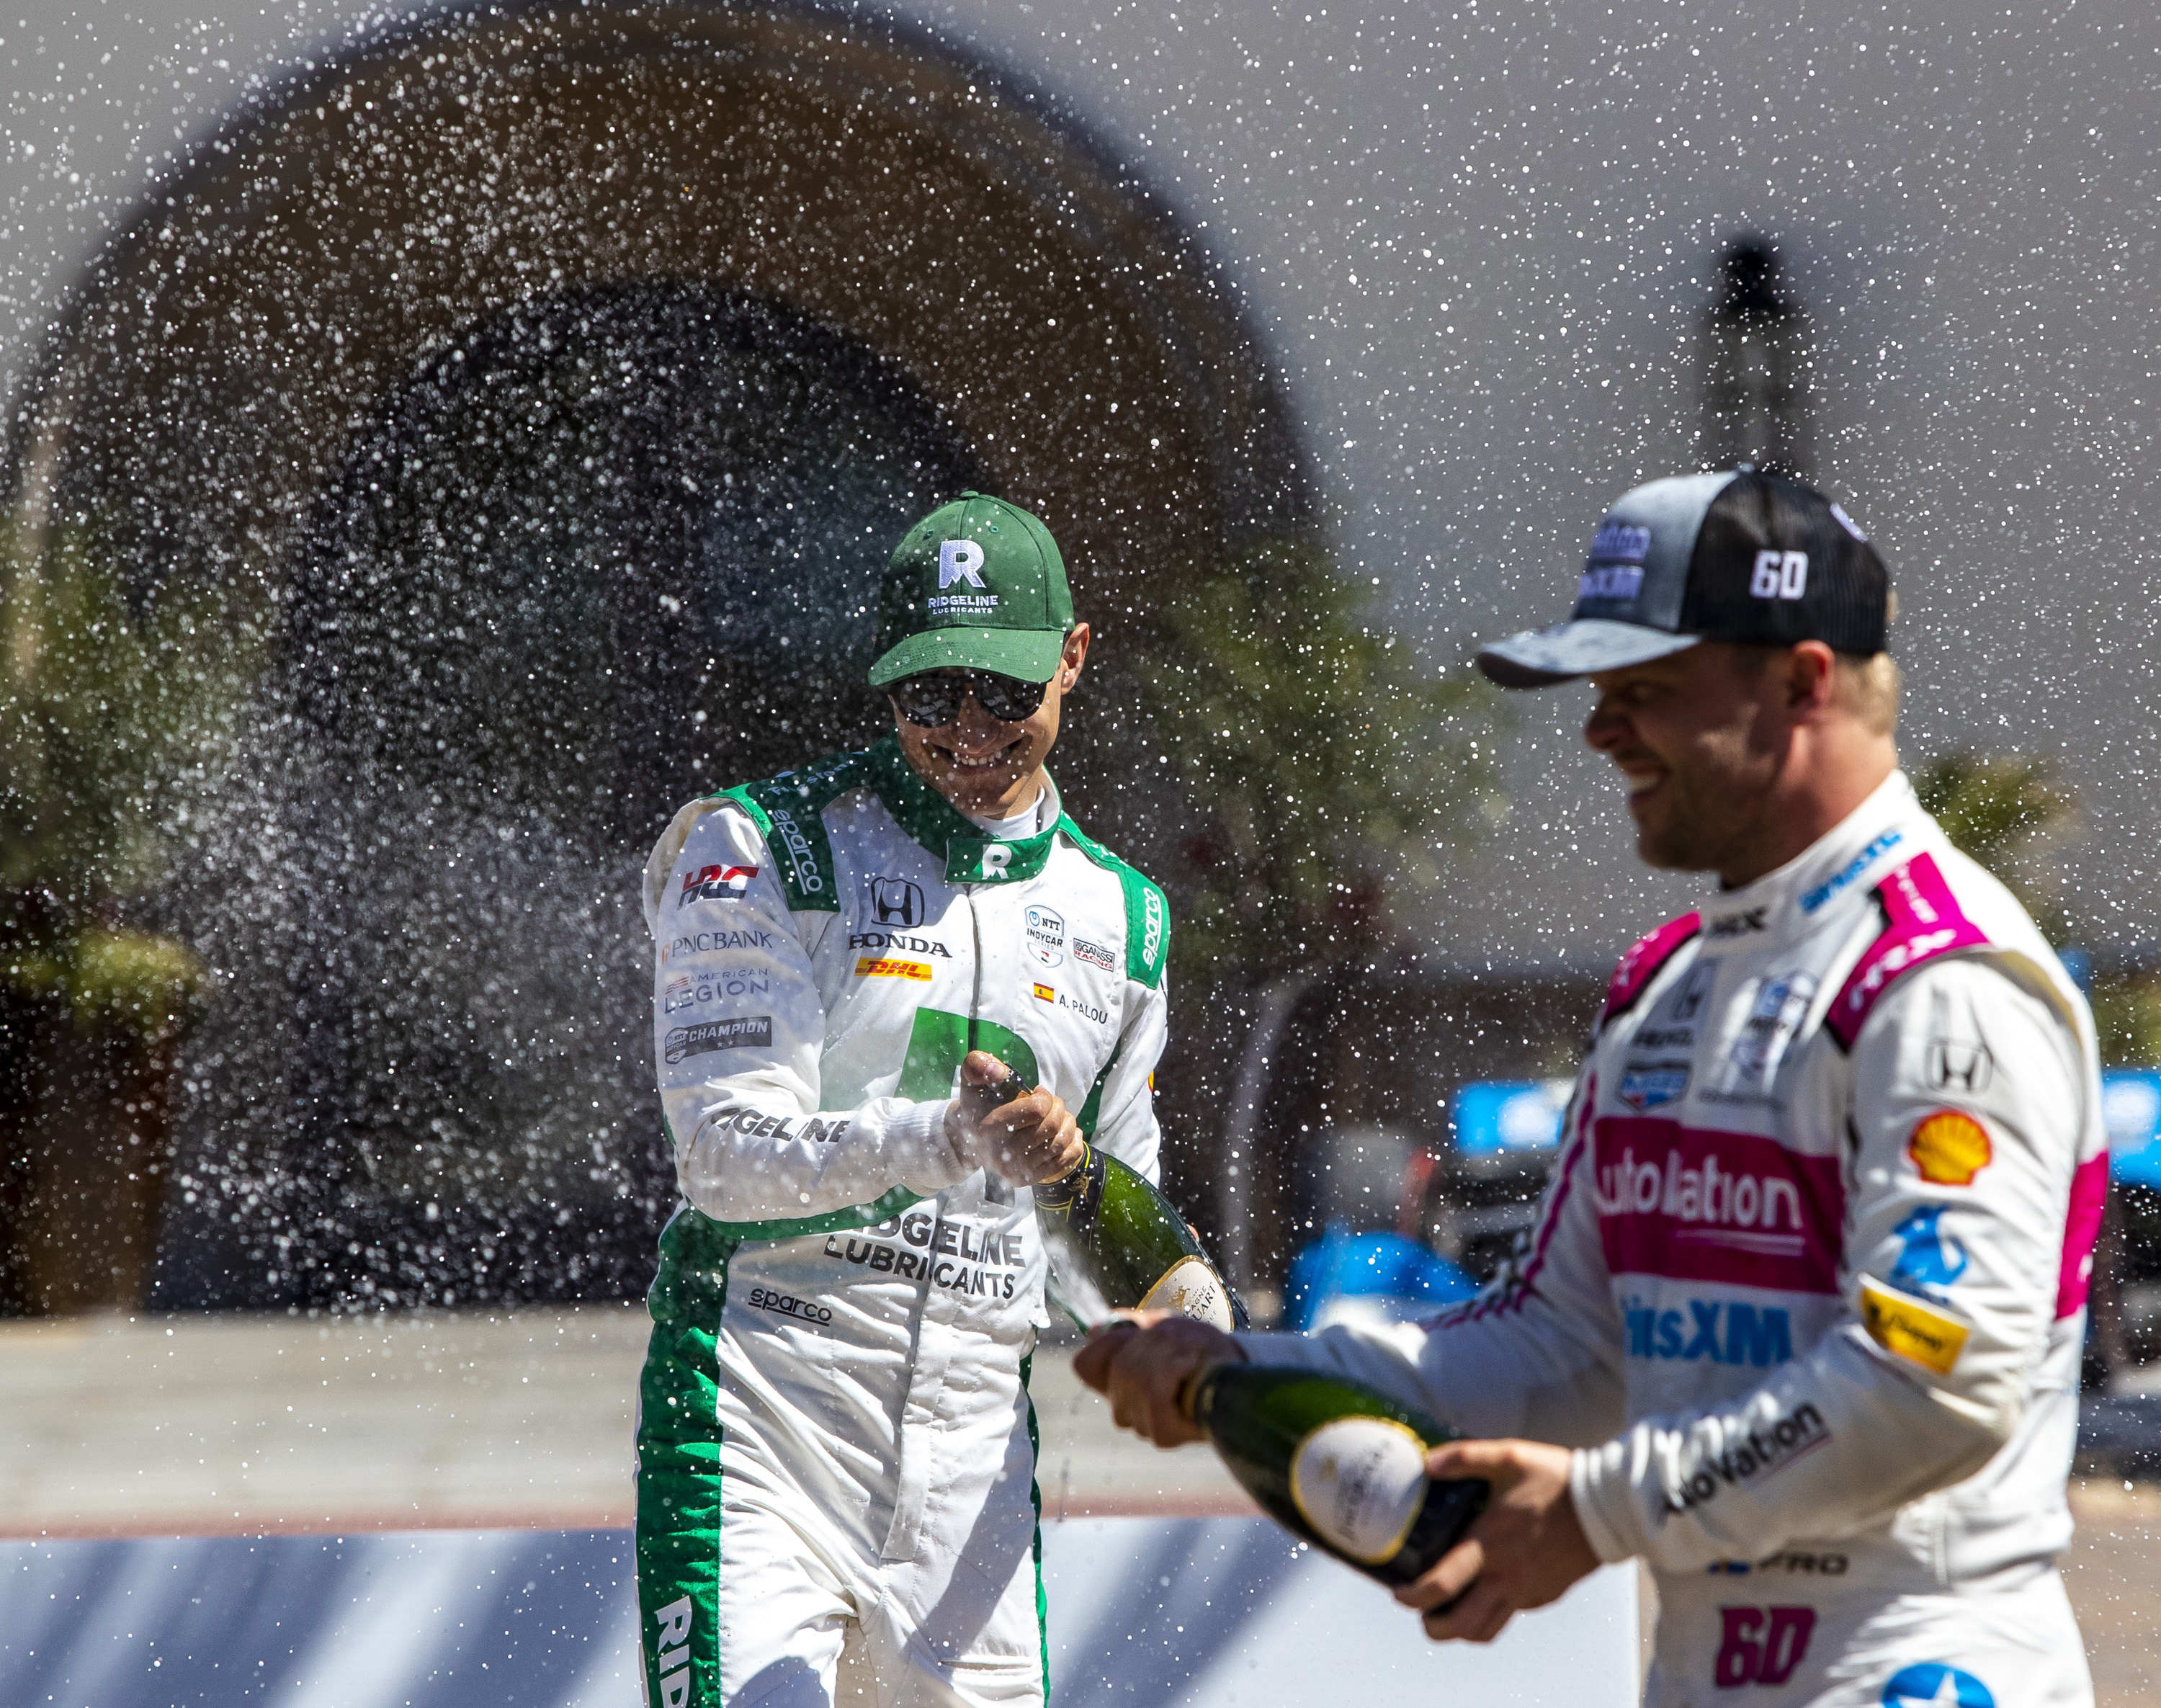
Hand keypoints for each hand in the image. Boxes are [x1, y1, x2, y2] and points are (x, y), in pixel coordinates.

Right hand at [947, 1051, 1083, 1184]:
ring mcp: (1013, 1171)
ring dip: (1068, 1124)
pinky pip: (1064, 1162)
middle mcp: (1000, 1154)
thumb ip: (978, 1065)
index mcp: (988, 1128)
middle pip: (1051, 1127)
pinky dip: (1073, 1144)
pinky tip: (1068, 1133)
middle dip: (1058, 1108)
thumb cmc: (978, 1105)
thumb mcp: (971, 1079)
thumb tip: (998, 1071)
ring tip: (1060, 1117)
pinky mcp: (1025, 1180)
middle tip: (1052, 1104)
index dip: (1045, 1097)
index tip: (1038, 1092)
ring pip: (1060, 1143)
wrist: (969, 1139)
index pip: (1037, 1110)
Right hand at [1071, 1311, 1244, 1447]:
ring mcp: (1141, 1422)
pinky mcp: (1163, 1435)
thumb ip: (1130, 1326)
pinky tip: (1189, 1367)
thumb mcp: (1169, 1327)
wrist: (1238, 1374)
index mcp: (1117, 1375)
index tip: (1135, 1329)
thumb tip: (1094, 1329)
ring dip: (1166, 1357)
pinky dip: (1172, 1375)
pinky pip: (1153, 1401)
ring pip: (1136, 1381)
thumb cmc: (1203, 1350)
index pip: (1085, 1363)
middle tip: (1181, 1336)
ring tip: (1190, 1350)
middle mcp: (1122, 1403)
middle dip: (1151, 1345)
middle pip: (1118, 1367)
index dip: (1103, 1343)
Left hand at [1392, 1439, 1600, 1642]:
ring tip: (1448, 1611)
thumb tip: (1427, 1463)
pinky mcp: (1544, 1595)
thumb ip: (1463, 1457)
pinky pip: (1511, 1613)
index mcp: (1489, 1545)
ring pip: (1486, 1630)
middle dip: (1433, 1627)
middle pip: (1460, 1625)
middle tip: (1421, 1613)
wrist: (1607, 1507)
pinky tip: (1487, 1588)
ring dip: (1461, 1629)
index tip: (1398, 1593)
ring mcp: (1526, 1591)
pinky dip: (1491, 1611)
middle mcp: (1505, 1577)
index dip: (1413, 1597)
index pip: (1441, 1585)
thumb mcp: (1507, 1456)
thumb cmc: (1557, 1480)